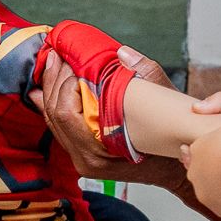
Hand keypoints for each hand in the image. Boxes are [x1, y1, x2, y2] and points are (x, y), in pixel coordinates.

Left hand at [36, 44, 186, 190]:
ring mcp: (81, 158)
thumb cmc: (171, 140)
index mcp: (98, 152)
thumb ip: (144, 73)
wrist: (175, 169)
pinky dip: (52, 103)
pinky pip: (59, 126)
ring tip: (52, 63)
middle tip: (57, 54)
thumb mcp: (163, 102)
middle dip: (53, 80)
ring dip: (50, 89)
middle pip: (54, 114)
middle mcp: (85, 159)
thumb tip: (122, 52)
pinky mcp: (82, 152)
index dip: (65, 82)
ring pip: (52, 120)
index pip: (66, 112)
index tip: (73, 60)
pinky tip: (45, 87)